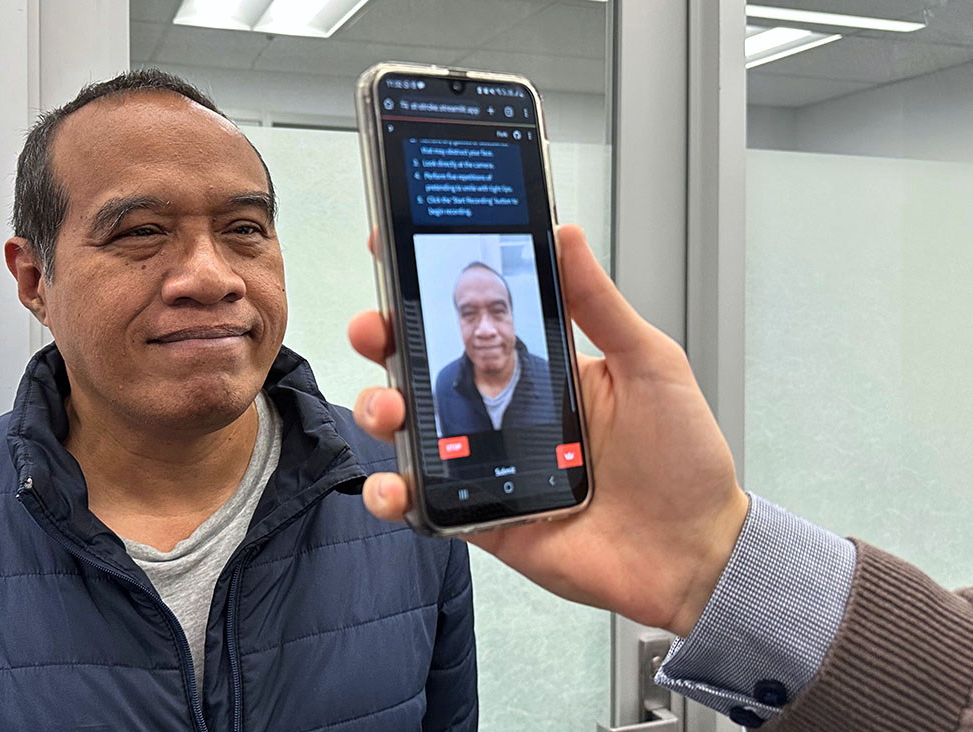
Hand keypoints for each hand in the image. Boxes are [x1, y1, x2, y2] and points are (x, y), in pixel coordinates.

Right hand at [348, 225, 748, 636]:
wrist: (694, 553)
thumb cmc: (683, 460)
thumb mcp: (649, 365)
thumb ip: (600, 305)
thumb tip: (565, 236)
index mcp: (540, 370)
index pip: (471, 320)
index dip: (427, 287)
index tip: (394, 249)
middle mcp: (505, 413)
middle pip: (423, 368)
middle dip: (384, 340)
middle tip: (375, 328)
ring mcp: (489, 464)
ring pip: (409, 430)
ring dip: (380, 410)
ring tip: (390, 407)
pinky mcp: (482, 516)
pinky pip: (422, 503)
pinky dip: (394, 494)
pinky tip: (397, 484)